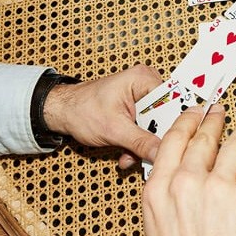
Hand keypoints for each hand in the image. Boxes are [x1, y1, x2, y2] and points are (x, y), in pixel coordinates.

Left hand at [42, 63, 162, 168]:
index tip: (169, 146)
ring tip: (128, 156)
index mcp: (143, 79)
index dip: (172, 127)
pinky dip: (137, 143)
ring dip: (143, 145)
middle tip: (144, 156)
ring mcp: (141, 96)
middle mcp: (146, 84)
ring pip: (155, 126)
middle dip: (153, 140)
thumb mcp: (113, 129)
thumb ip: (141, 142)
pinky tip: (126, 153)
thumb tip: (162, 153)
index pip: (173, 103)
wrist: (62, 112)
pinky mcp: (136, 109)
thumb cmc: (80, 109)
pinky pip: (146, 128)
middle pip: (165, 117)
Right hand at [142, 104, 235, 235]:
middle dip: (215, 120)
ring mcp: (219, 187)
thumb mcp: (159, 228)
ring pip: (235, 144)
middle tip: (222, 109)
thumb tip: (176, 183)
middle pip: (204, 139)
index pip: (172, 142)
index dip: (187, 121)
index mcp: (158, 191)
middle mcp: (187, 183)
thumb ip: (167, 200)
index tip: (194, 112)